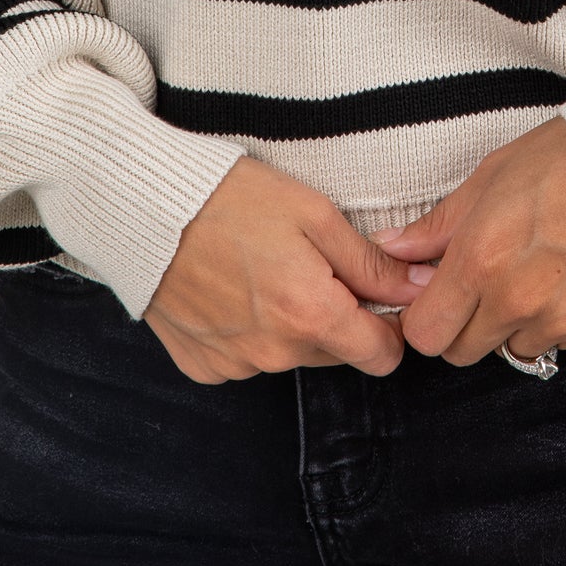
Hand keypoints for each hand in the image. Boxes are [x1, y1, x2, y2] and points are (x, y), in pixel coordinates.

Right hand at [145, 154, 429, 382]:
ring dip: (292, 323)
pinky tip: (231, 288)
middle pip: (336, 352)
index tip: (373, 291)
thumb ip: (370, 263)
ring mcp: (235, 365)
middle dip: (337, 316)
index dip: (387, 323)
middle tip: (310, 264)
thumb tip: (420, 289)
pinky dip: (249, 331)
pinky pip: (247, 358)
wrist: (145, 207)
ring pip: (291, 355)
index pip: (381, 356)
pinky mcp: (203, 366)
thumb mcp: (314, 214)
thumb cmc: (233, 199)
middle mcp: (274, 354)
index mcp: (310, 315)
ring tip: (264, 268)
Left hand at [376, 117, 565, 365]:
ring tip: (537, 271)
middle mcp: (516, 301)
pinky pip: (561, 342)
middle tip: (485, 283)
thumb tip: (393, 249)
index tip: (437, 296)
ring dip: (513, 324)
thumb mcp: (490, 178)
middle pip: (463, 352)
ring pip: (514, 349)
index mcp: (480, 261)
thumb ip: (438, 226)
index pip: (426, 335)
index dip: (426, 317)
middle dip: (464, 325)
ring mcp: (560, 321)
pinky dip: (558, 321)